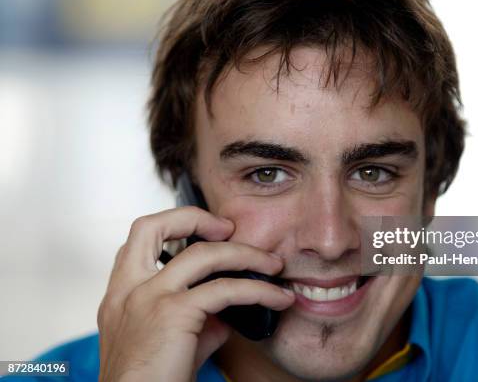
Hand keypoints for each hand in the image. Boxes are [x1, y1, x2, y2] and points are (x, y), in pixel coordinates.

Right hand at [97, 206, 293, 381]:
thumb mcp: (171, 343)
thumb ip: (197, 318)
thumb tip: (228, 309)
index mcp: (120, 295)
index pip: (137, 240)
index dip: (173, 225)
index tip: (207, 234)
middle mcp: (127, 290)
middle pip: (152, 226)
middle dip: (194, 217)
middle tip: (229, 229)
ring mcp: (148, 298)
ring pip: (203, 253)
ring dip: (246, 255)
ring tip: (272, 265)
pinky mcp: (173, 313)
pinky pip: (226, 289)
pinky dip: (258, 290)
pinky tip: (276, 299)